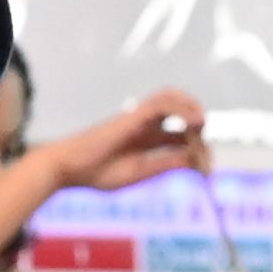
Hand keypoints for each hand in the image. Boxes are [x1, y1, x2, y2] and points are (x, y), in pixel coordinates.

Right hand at [45, 90, 210, 195]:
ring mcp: (137, 118)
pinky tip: (195, 122)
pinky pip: (162, 103)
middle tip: (205, 154)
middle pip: (180, 112)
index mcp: (145, 141)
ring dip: (192, 107)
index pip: (180, 136)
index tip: (206, 170)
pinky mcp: (132, 115)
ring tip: (203, 125)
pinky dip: (182, 108)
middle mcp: (143, 125)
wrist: (66, 168)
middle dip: (199, 129)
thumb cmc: (95, 173)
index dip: (199, 150)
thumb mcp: (140, 172)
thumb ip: (166, 164)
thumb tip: (196, 161)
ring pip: (171, 98)